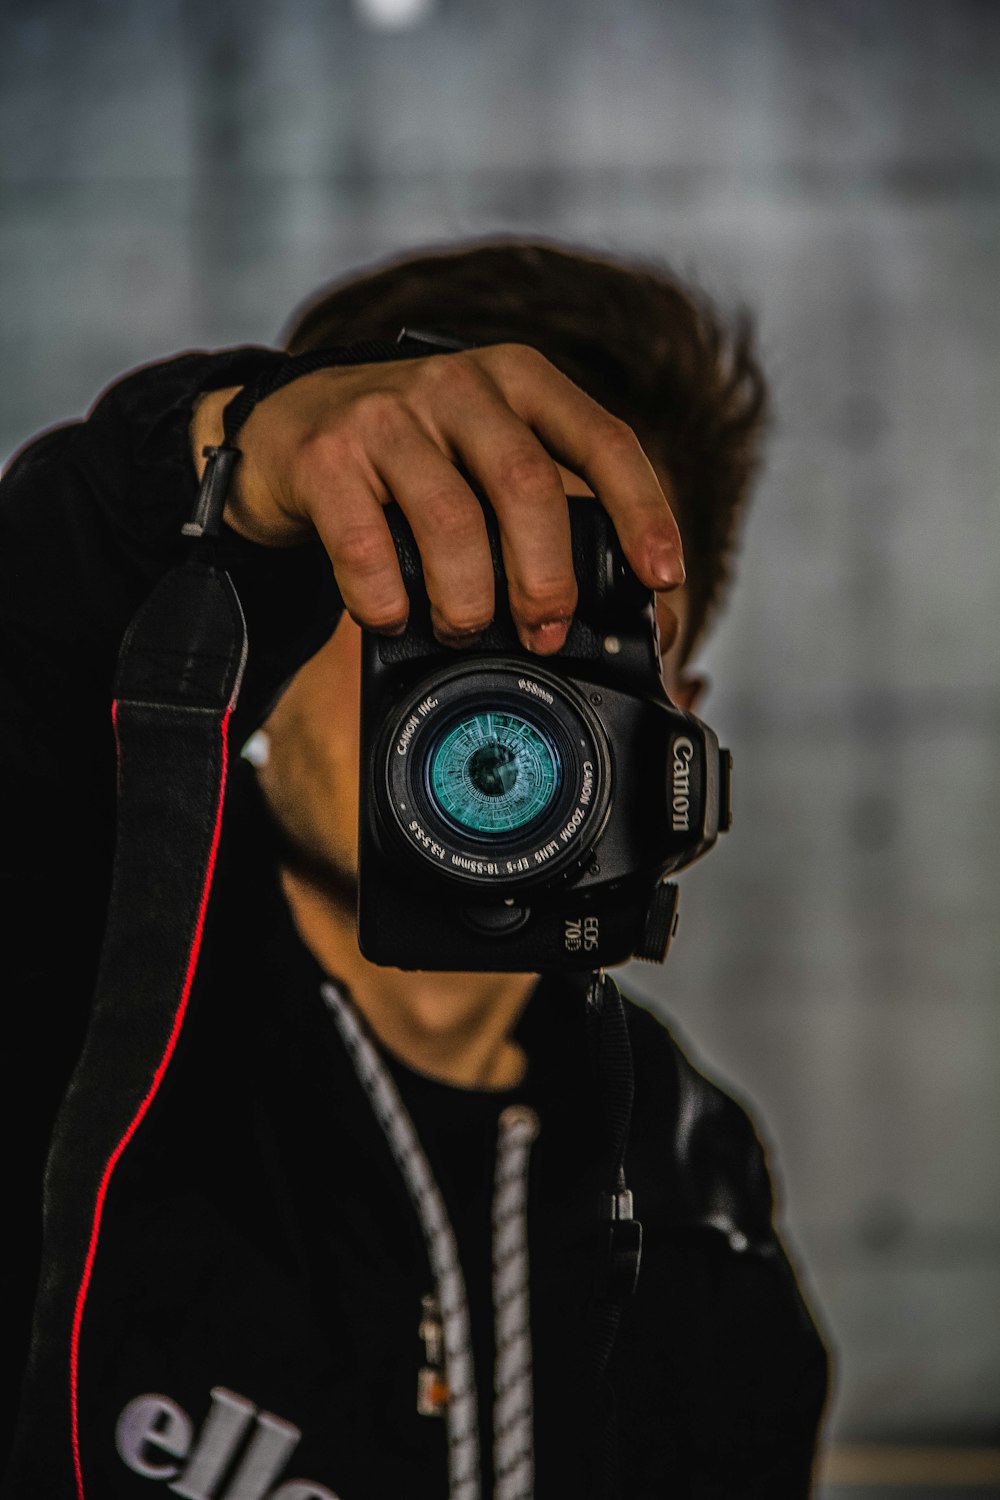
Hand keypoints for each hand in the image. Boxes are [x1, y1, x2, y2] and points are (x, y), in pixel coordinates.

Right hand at [191, 345, 684, 654]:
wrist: (283, 427)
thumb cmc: (406, 458)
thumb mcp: (482, 456)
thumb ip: (540, 511)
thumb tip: (627, 612)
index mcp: (518, 381)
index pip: (602, 440)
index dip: (643, 512)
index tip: (662, 577)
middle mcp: (458, 384)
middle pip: (529, 488)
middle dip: (547, 579)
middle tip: (545, 632)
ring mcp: (387, 414)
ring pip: (454, 522)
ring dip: (468, 600)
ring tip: (463, 628)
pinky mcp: (325, 456)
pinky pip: (368, 546)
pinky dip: (387, 601)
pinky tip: (392, 616)